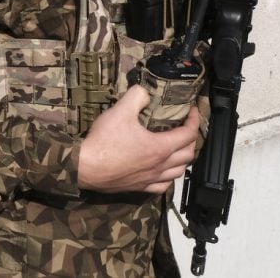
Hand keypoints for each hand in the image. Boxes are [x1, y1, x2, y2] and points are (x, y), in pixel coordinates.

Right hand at [77, 85, 197, 193]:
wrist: (85, 167)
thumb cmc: (104, 141)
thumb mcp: (119, 111)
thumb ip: (136, 97)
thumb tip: (144, 91)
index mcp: (160, 146)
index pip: (188, 134)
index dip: (194, 121)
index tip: (192, 112)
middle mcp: (160, 165)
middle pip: (188, 154)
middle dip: (191, 140)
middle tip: (185, 129)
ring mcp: (151, 178)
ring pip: (179, 172)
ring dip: (183, 160)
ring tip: (178, 151)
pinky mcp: (139, 187)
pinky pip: (162, 186)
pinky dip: (168, 178)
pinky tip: (163, 173)